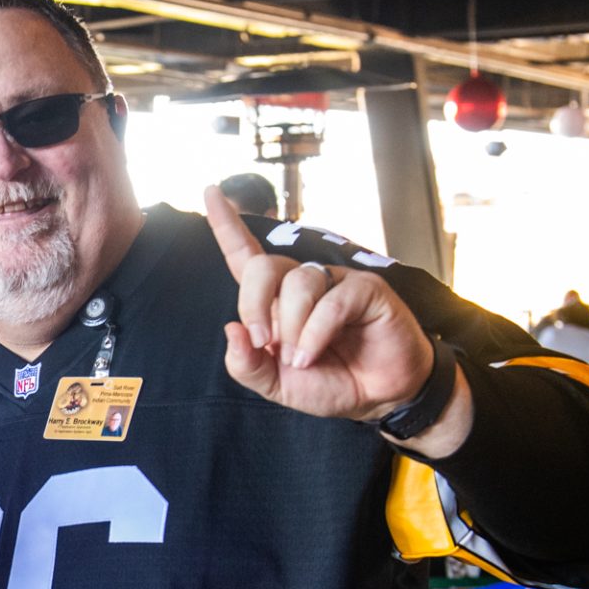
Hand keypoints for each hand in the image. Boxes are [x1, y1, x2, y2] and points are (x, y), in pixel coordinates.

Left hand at [207, 185, 436, 424]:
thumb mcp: (274, 383)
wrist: (377, 397)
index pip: (245, 254)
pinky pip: (331, 301)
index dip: (226, 224)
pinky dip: (315, 333)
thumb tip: (231, 329)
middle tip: (262, 340)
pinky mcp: (366, 289)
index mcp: (275, 300)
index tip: (211, 190)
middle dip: (253, 304)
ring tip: (301, 359)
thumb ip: (245, 364)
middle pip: (262, 266)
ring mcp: (335, 282)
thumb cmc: (328, 382)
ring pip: (298, 283)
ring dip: (292, 328)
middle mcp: (302, 282)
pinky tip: (313, 355)